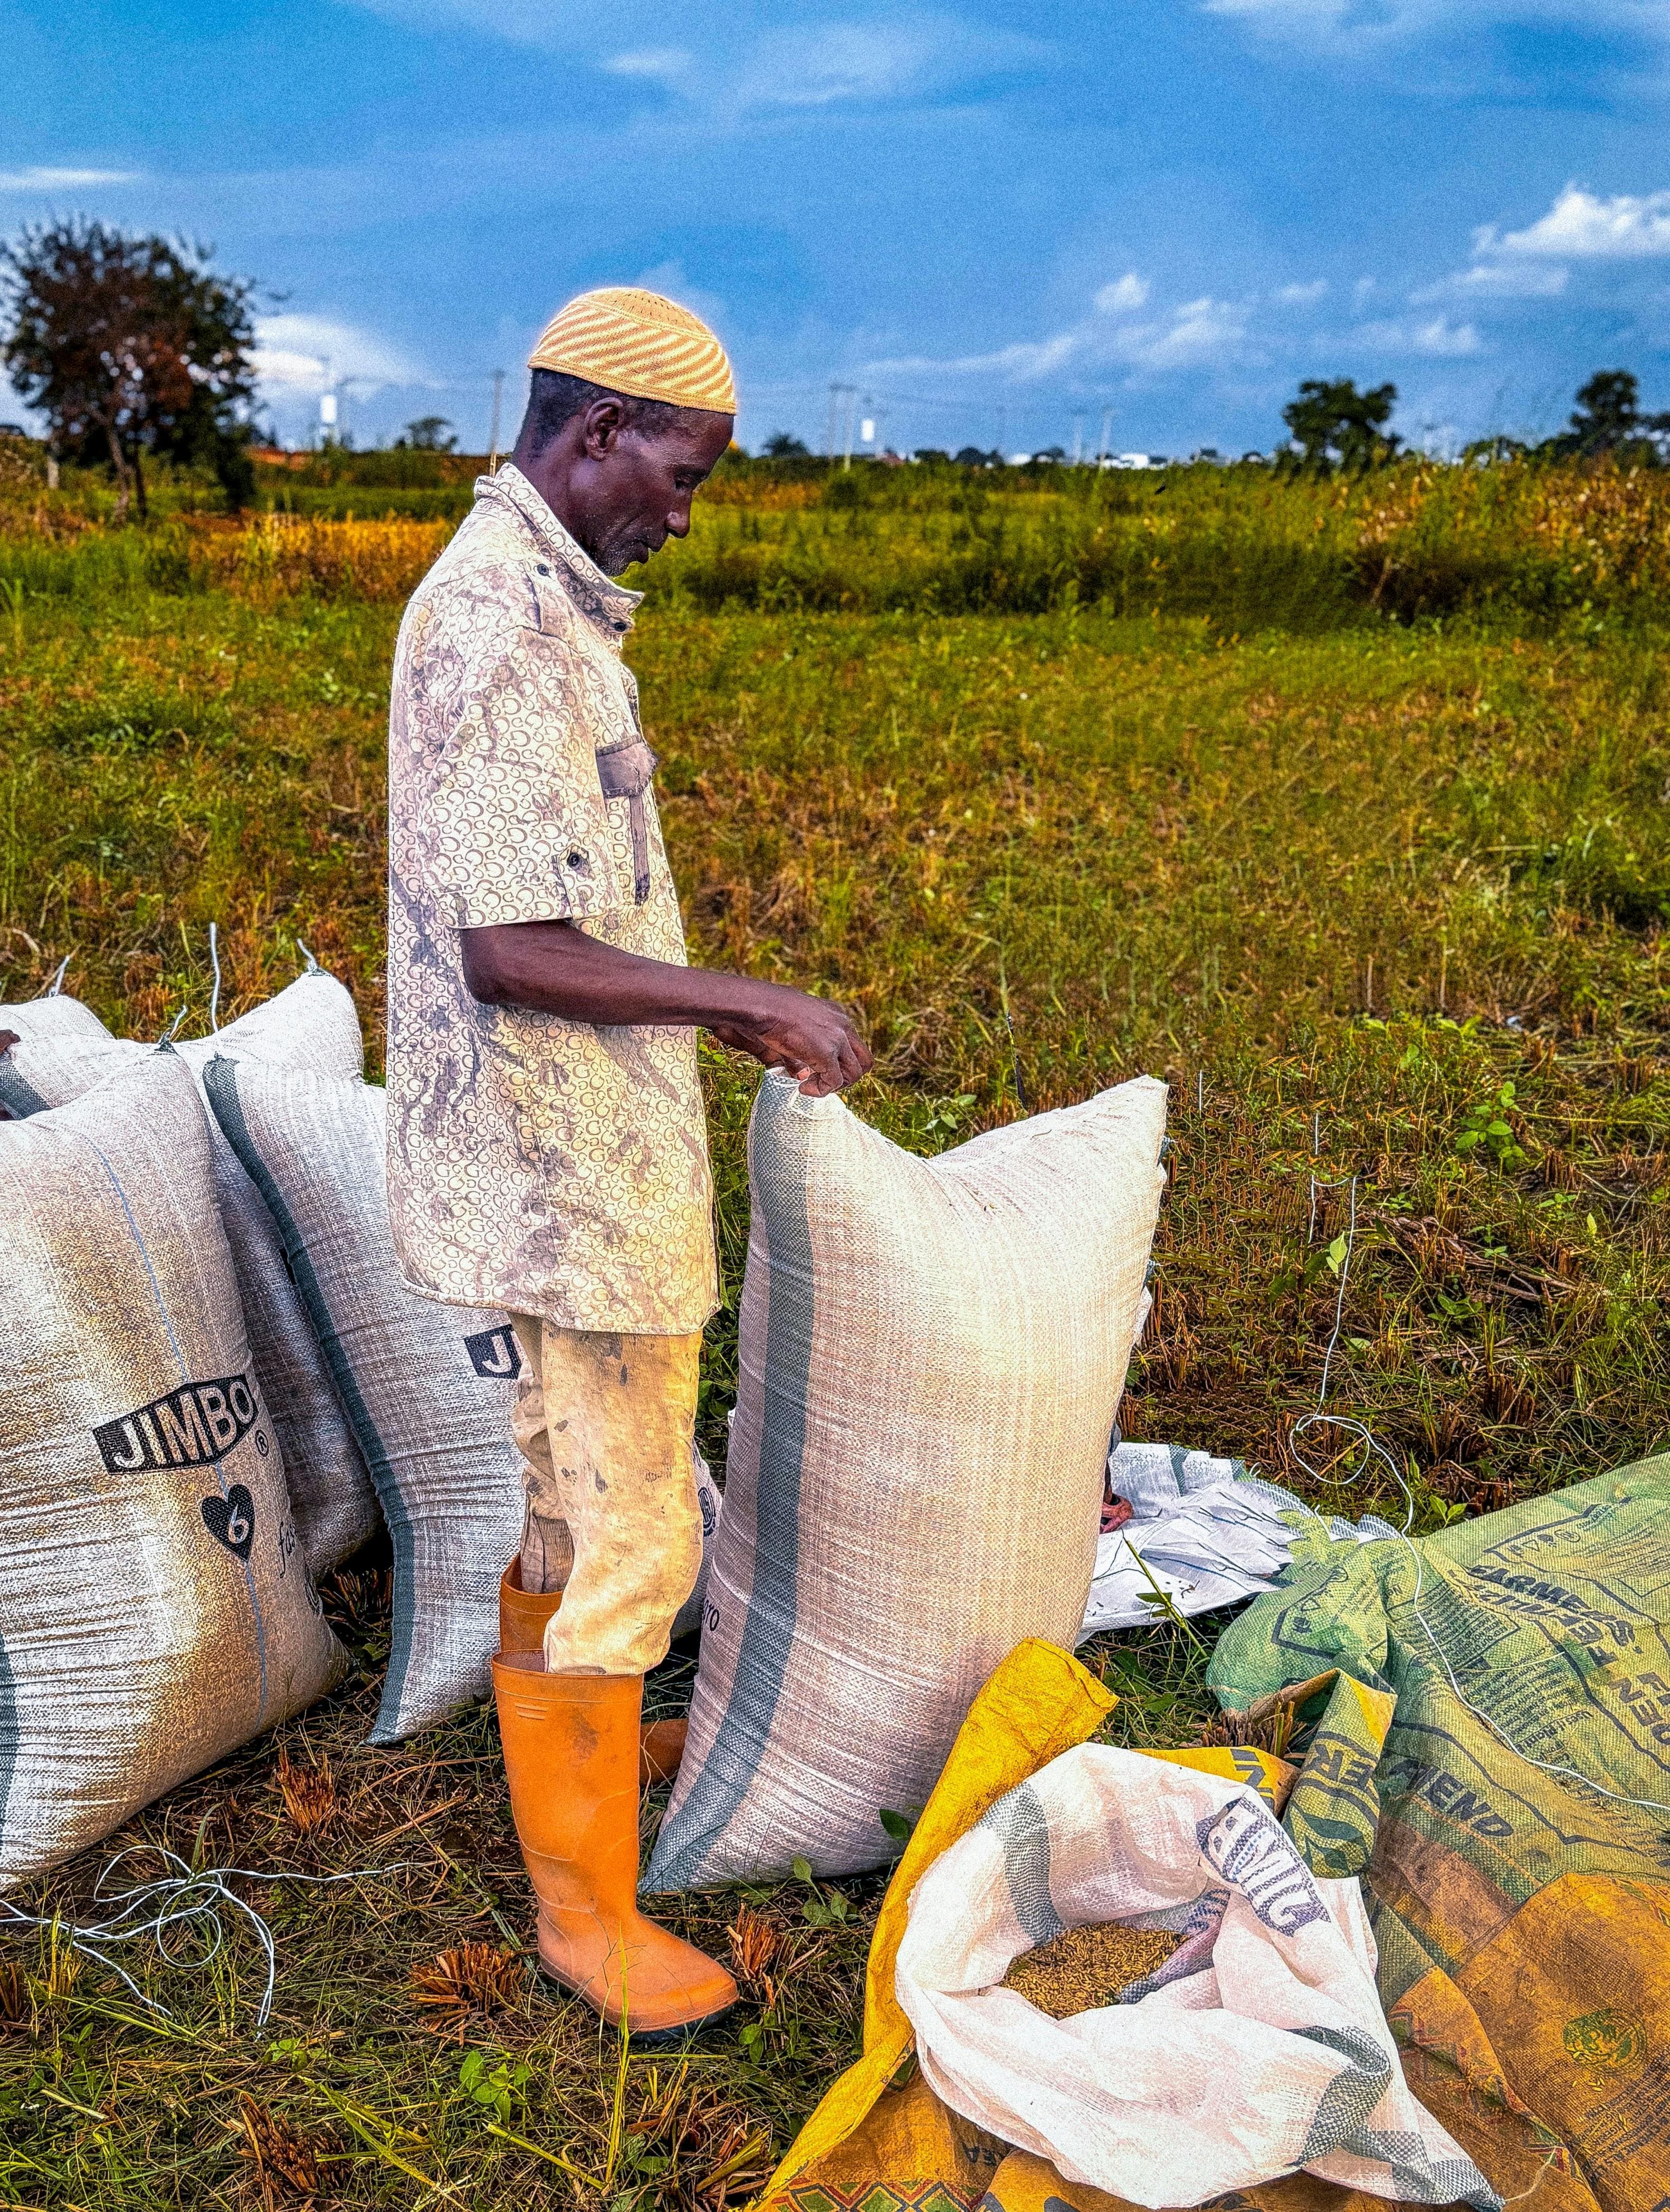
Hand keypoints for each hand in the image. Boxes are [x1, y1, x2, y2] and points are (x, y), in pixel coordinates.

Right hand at [708, 980, 872, 1096]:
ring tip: (809, 1085)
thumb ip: (799, 1052)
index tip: (815, 1069)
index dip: (840, 1063)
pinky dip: (821, 1091)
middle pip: (864, 1061)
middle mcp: (842, 1025)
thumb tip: (799, 1073)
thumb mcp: (791, 1029)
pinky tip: (803, 1088)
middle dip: (846, 1077)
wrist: (759, 1006)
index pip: (854, 1045)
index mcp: (836, 1015)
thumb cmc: (766, 1012)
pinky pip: (835, 1082)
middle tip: (821, 1081)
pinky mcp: (827, 1053)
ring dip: (834, 1086)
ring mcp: (837, 1038)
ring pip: (854, 1074)